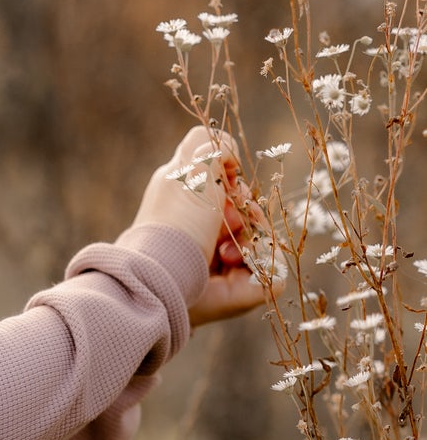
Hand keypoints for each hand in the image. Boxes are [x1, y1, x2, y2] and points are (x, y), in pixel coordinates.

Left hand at [190, 143, 271, 327]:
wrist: (166, 271)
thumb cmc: (176, 219)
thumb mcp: (188, 167)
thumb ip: (210, 147)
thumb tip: (231, 156)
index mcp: (193, 210)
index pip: (232, 191)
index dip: (235, 186)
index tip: (229, 185)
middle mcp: (207, 238)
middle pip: (252, 216)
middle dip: (247, 212)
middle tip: (230, 218)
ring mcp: (224, 267)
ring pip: (264, 243)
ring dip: (250, 240)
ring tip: (225, 250)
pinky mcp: (241, 291)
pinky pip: (273, 274)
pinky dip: (259, 265)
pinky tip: (233, 265)